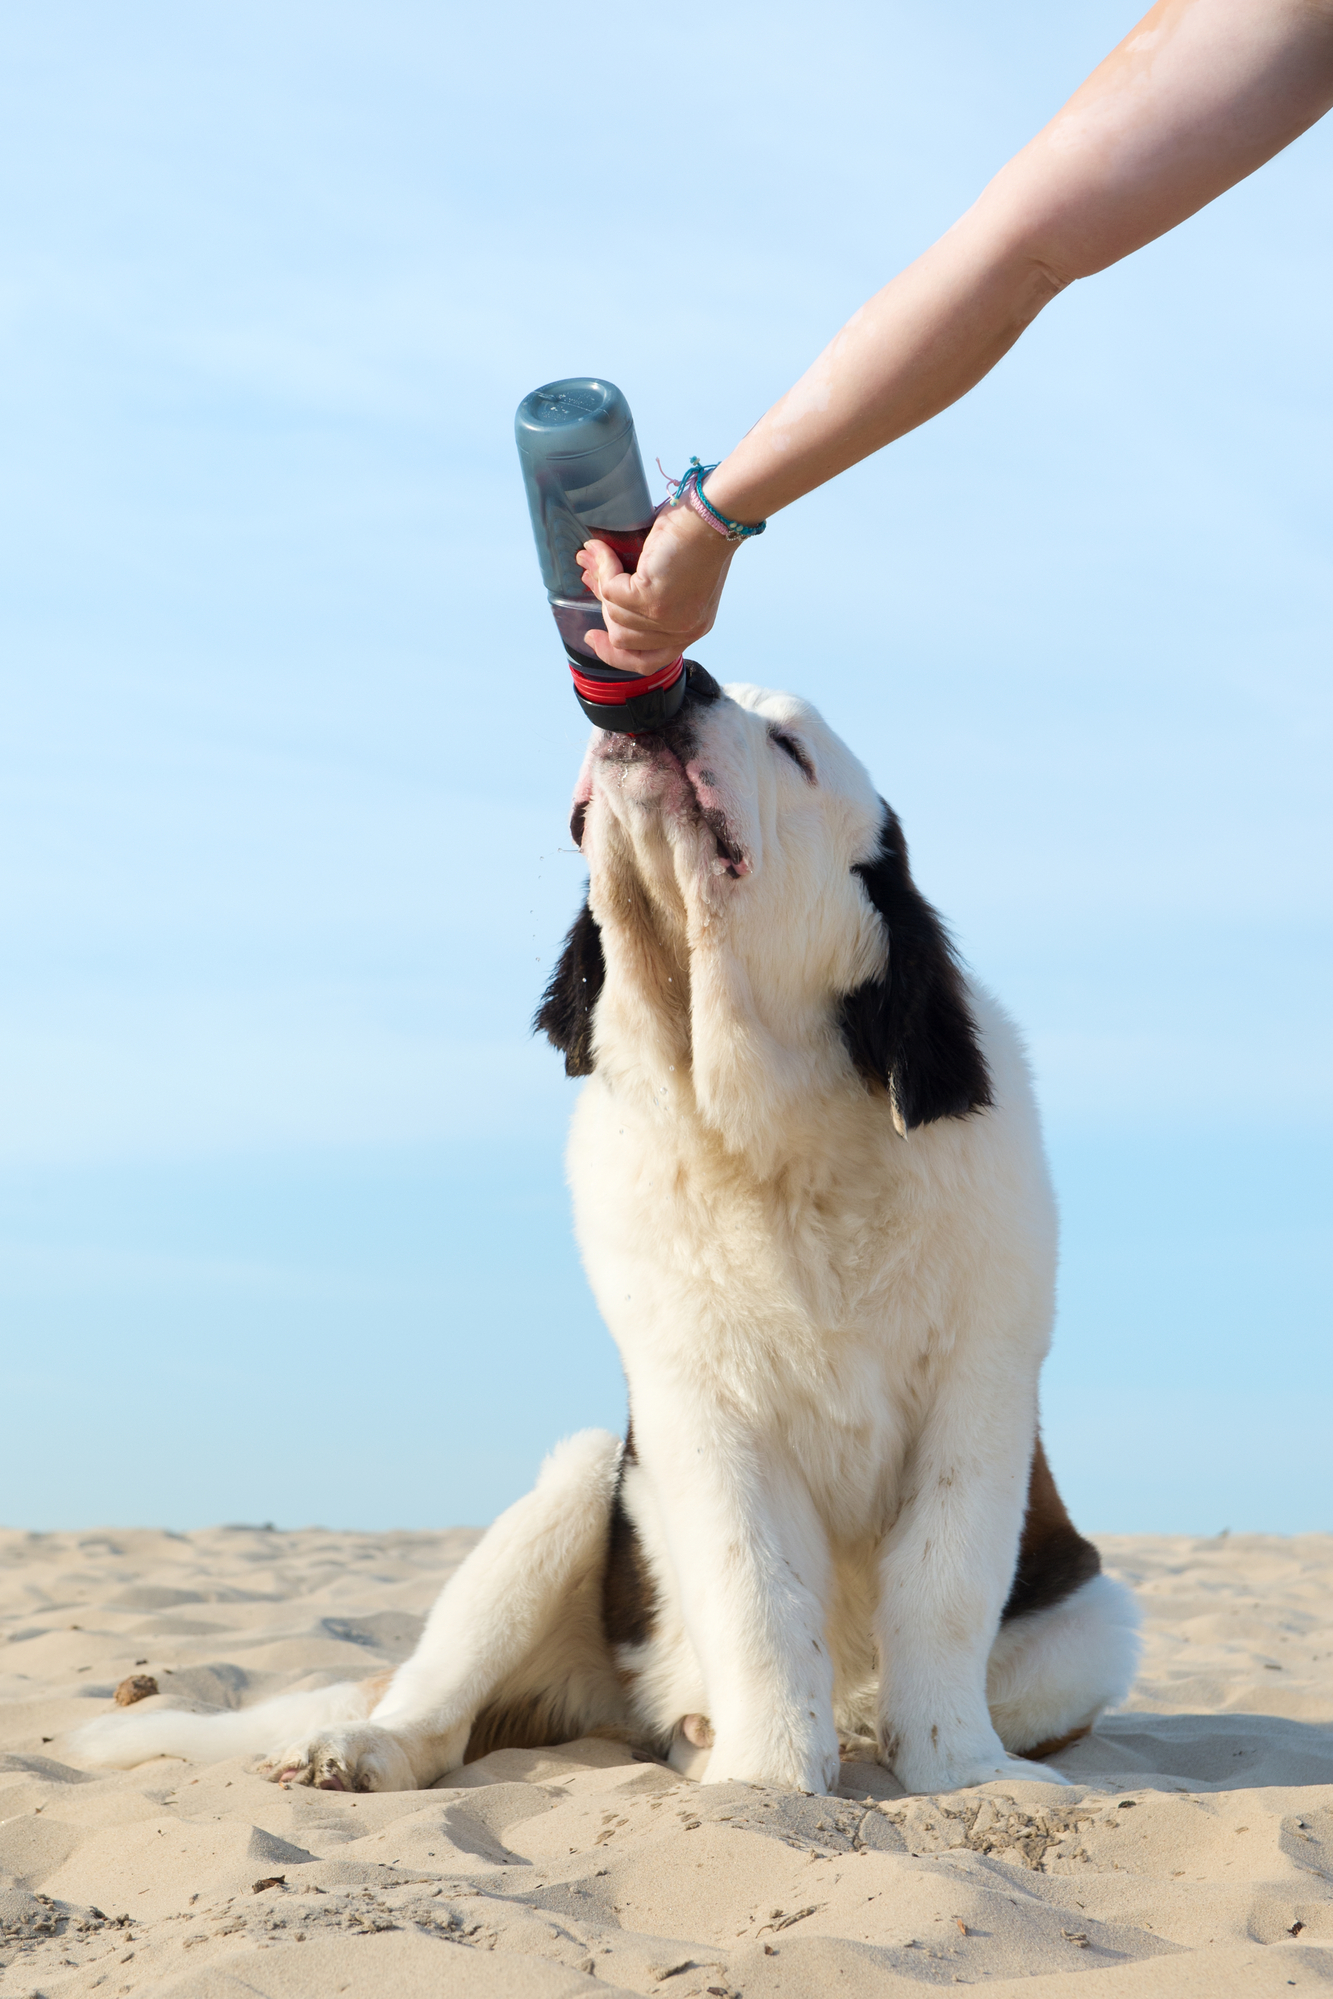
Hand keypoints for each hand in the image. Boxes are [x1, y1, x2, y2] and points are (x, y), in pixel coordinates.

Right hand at [575, 502, 735, 670]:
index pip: (647, 661)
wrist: (711, 514)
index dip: (615, 655)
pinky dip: (604, 567)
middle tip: (590, 576)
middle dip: (603, 606)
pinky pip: (611, 592)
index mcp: (690, 629)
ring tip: (597, 554)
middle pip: (623, 640)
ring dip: (602, 582)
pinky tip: (604, 549)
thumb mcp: (672, 576)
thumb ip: (645, 595)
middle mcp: (682, 630)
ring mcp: (667, 618)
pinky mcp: (653, 599)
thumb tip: (599, 590)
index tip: (594, 637)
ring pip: (614, 615)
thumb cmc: (694, 534)